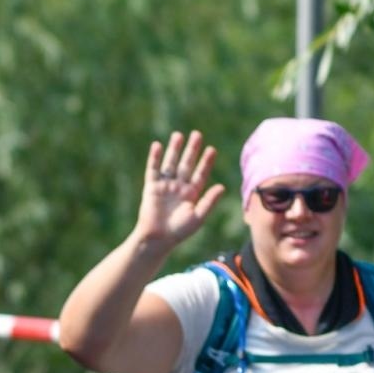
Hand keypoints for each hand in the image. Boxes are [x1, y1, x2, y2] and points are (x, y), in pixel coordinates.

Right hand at [134, 132, 222, 247]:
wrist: (158, 238)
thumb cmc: (180, 231)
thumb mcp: (198, 216)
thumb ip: (209, 201)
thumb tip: (222, 186)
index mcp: (192, 194)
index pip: (201, 173)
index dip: (206, 162)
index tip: (212, 149)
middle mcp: (179, 187)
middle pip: (186, 164)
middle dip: (192, 150)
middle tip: (197, 134)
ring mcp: (165, 186)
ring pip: (170, 163)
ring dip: (174, 149)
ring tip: (179, 135)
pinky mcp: (152, 187)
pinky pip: (153, 169)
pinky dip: (155, 158)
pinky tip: (158, 146)